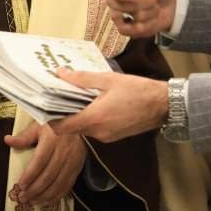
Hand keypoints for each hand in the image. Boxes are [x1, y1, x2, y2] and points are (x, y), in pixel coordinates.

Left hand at [4, 122, 86, 203]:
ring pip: (58, 184)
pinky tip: (46, 201)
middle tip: (22, 198)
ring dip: (44, 196)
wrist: (81, 124)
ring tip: (32, 202)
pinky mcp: (77, 168)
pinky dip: (57, 196)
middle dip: (34, 190)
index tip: (20, 185)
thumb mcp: (39, 126)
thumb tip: (7, 140)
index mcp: (52, 140)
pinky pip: (67, 185)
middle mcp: (63, 152)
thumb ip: (24, 136)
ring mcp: (72, 162)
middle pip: (48, 176)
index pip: (40, 161)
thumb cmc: (56, 124)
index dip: (30, 175)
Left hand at [49, 68, 167, 142]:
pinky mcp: (114, 136)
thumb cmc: (138, 90)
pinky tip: (94, 103)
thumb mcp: (108, 79)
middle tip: (60, 95)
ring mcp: (107, 137)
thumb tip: (60, 73)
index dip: (50, 118)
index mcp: (94, 118)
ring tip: (78, 95)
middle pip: (71, 128)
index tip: (46, 105)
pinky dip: (90, 118)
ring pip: (83, 128)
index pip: (61, 127)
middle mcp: (98, 132)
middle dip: (64, 113)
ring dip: (78, 115)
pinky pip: (95, 129)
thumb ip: (82, 78)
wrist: (164, 105)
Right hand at [102, 0, 176, 38]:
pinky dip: (148, 25)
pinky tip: (153, 19)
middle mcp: (113, 1)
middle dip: (144, 2)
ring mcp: (118, 17)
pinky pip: (132, 32)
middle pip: (121, 6)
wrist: (168, 3)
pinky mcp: (126, 30)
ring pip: (133, 18)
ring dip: (151, 12)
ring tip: (155, 6)